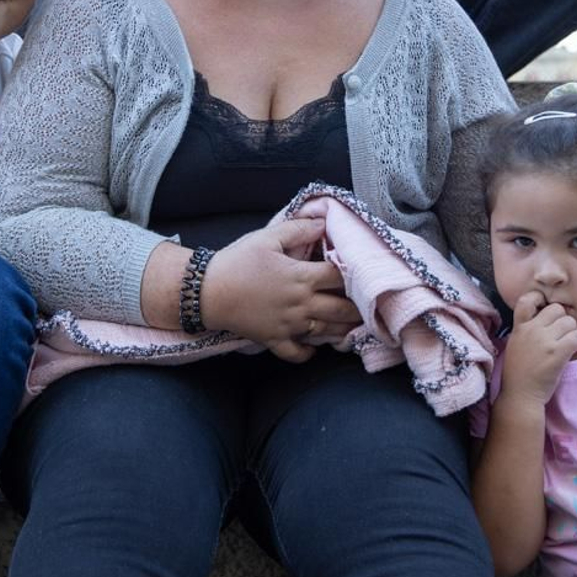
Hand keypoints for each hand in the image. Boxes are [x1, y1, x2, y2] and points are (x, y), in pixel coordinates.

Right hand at [200, 217, 360, 362]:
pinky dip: (309, 352)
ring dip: (343, 330)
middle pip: (342, 309)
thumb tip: (323, 223)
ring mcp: (289, 326)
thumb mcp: (267, 237)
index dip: (355, 273)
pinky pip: (298, 354)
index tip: (363, 271)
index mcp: (302, 277)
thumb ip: (298, 229)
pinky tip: (314, 346)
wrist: (206, 291)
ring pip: (326, 333)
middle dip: (359, 308)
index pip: (340, 277)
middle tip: (370, 305)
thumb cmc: (237, 261)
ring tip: (354, 326)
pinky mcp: (274, 340)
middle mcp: (301, 305)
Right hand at [500, 291, 576, 405]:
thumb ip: (526, 329)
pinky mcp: (557, 353)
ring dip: (572, 332)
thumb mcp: (515, 344)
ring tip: (567, 344)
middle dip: (562, 320)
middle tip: (561, 334)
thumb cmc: (519, 372)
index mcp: (519, 327)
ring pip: (570, 322)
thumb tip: (543, 317)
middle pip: (557, 309)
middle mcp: (531, 330)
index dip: (539, 299)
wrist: (520, 395)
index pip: (527, 299)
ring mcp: (544, 341)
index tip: (545, 309)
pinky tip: (572, 350)